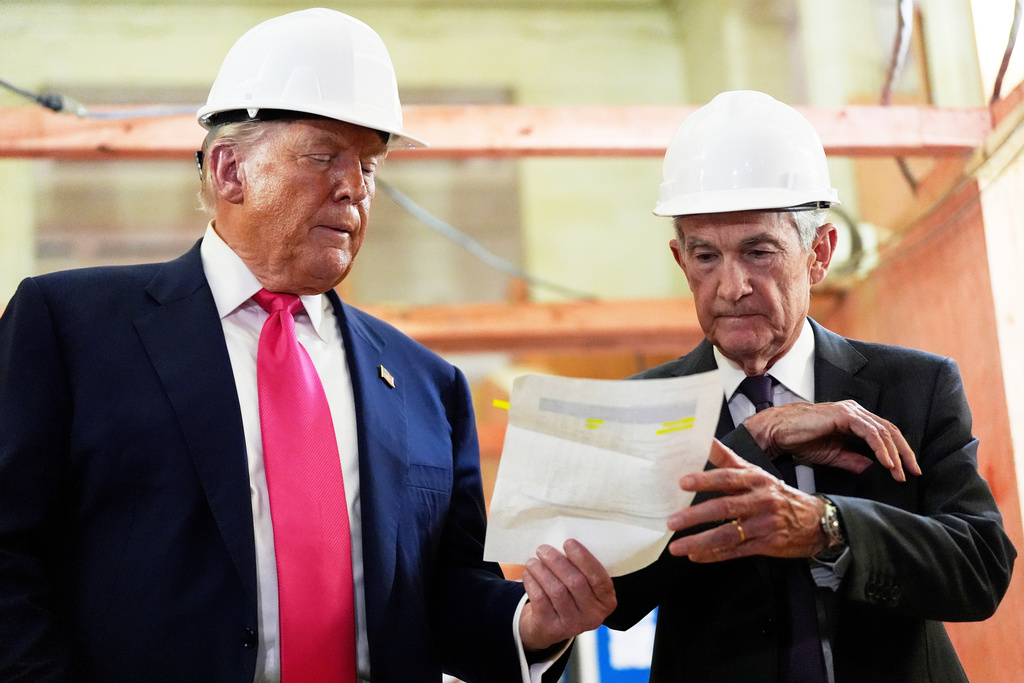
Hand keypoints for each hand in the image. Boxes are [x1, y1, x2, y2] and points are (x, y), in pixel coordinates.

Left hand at [518, 539, 616, 651]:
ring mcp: (573, 625)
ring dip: (541, 570)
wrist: (549, 626)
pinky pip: (541, 599)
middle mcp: (593, 616)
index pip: (599, 578)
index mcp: (606, 601)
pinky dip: (532, 582)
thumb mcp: (584, 587)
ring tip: (532, 561)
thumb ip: (581, 569)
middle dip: (557, 561)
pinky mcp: (552, 628)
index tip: (568, 542)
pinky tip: (528, 574)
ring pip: (556, 590)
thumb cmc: (569, 596)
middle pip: (575, 582)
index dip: (584, 559)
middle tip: (543, 549)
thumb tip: (565, 543)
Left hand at [667, 440, 825, 560]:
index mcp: (756, 480)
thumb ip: (728, 459)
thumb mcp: (756, 472)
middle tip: (673, 521)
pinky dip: (715, 555)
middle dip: (695, 515)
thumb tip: (705, 440)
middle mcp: (760, 500)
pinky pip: (737, 551)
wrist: (815, 520)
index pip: (728, 477)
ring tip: (678, 546)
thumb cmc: (778, 494)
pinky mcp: (767, 544)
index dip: (705, 479)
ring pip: (728, 534)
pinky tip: (697, 556)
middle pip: (724, 506)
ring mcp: (764, 524)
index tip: (683, 482)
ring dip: (700, 541)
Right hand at [743, 400, 919, 480]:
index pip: (885, 435)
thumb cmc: (800, 440)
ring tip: (898, 473)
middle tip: (913, 473)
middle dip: (905, 453)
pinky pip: (870, 432)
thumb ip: (854, 460)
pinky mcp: (844, 415)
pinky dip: (881, 448)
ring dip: (894, 454)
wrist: (779, 432)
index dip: (899, 452)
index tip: (907, 472)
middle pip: (890, 431)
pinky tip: (886, 463)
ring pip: (884, 431)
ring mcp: (851, 411)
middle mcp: (856, 412)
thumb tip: (873, 469)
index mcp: (855, 420)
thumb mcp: (833, 455)